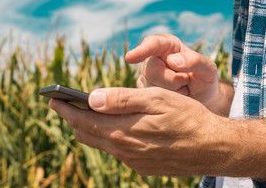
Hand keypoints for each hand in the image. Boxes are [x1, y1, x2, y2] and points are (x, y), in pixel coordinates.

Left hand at [49, 87, 232, 175]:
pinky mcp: (142, 166)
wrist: (212, 148)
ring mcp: (132, 161)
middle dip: (73, 119)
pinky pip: (117, 151)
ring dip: (90, 129)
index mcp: (123, 131)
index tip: (53, 99)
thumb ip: (122, 100)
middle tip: (65, 105)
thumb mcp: (156, 99)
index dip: (65, 109)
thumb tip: (91, 98)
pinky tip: (115, 128)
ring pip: (100, 143)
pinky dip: (109, 138)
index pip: (82, 120)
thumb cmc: (187, 117)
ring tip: (86, 114)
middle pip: (87, 134)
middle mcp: (123, 149)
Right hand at [125, 34, 231, 114]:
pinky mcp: (142, 92)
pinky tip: (174, 99)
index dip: (142, 51)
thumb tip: (172, 61)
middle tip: (186, 83)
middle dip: (172, 81)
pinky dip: (164, 103)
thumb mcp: (208, 70)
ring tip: (182, 90)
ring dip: (170, 93)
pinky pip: (147, 100)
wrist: (203, 101)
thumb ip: (195, 61)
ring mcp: (146, 76)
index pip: (153, 44)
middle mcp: (153, 58)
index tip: (130, 58)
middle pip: (151, 70)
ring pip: (149, 87)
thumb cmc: (205, 81)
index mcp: (168, 45)